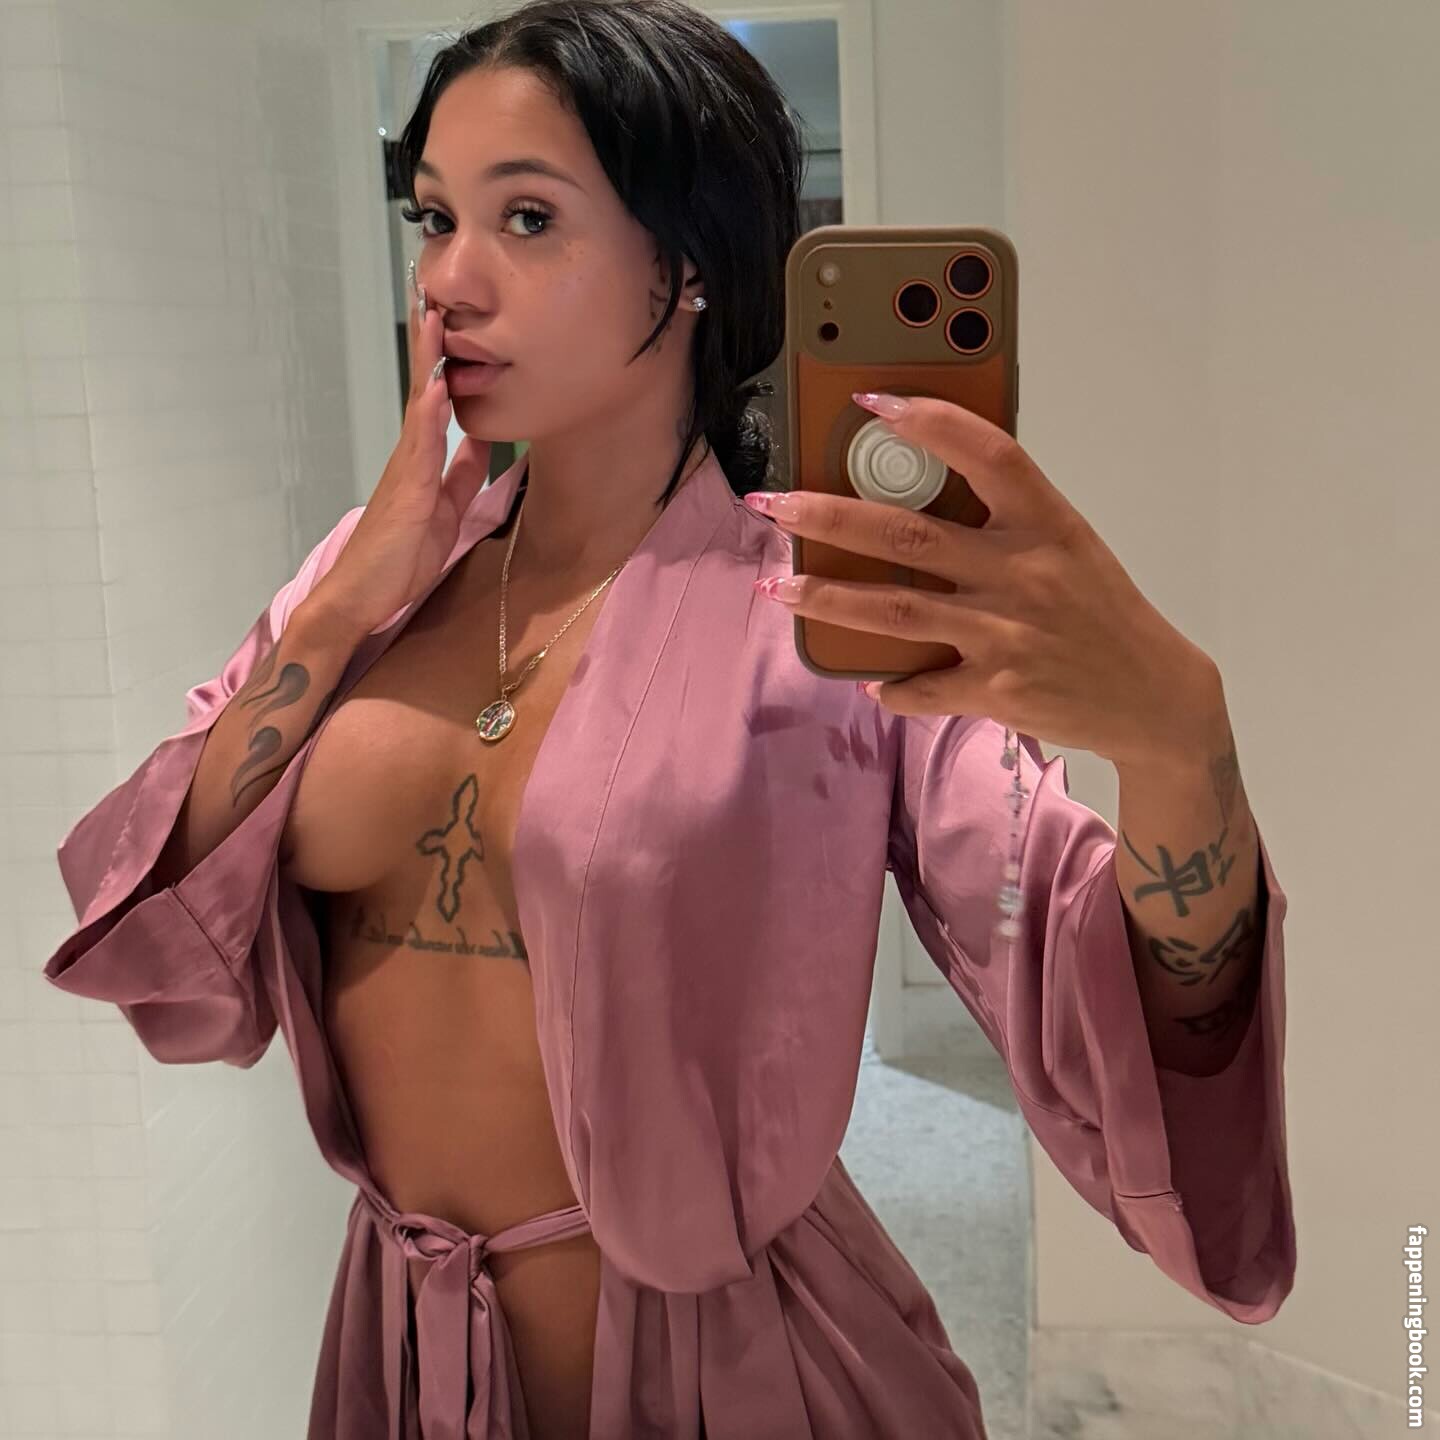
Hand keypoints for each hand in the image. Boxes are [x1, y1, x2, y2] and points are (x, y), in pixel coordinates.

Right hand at [310, 265, 491, 637]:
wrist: (361, 598)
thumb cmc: (399, 560)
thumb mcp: (446, 510)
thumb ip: (461, 476)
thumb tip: (480, 443)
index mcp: (423, 460)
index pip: (436, 399)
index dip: (444, 361)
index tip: (452, 319)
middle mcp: (410, 456)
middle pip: (422, 388)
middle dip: (429, 343)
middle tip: (433, 290)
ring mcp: (405, 469)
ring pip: (418, 405)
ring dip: (427, 362)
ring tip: (434, 317)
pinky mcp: (405, 491)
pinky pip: (419, 446)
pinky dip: (428, 413)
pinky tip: (437, 385)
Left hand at [747, 392, 1224, 771]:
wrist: (1153, 697)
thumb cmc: (1101, 612)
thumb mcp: (1070, 548)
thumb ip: (1006, 521)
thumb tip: (919, 499)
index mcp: (1046, 523)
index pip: (988, 453)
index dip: (930, 422)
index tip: (873, 402)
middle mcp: (1022, 573)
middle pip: (908, 535)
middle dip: (829, 518)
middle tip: (774, 504)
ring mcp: (1005, 635)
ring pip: (895, 611)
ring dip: (828, 599)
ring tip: (779, 588)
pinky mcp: (996, 690)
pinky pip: (921, 686)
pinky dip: (888, 685)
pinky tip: (867, 679)